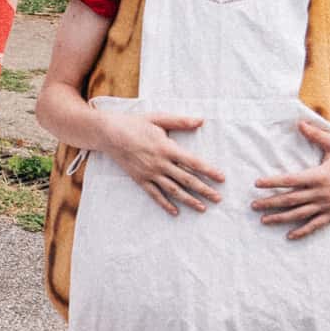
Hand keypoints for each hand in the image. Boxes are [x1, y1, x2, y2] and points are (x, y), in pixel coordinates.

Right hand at [99, 112, 222, 214]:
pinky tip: (175, 212)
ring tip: (203, 208)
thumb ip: (180, 121)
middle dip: (204, 190)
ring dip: (189, 200)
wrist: (108, 134)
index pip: (193, 162)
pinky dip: (165, 204)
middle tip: (218, 199)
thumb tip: (200, 120)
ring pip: (173, 190)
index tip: (221, 178)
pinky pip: (155, 195)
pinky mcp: (140, 180)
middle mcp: (160, 163)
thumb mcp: (158, 118)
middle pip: (186, 180)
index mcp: (166, 147)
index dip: (209, 171)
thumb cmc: (134, 123)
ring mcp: (149, 173)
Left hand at [252, 121, 329, 238]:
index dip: (273, 182)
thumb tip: (299, 123)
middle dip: (270, 203)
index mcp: (320, 175)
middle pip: (291, 200)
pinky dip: (302, 231)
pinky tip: (289, 236)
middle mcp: (322, 193)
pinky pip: (316, 224)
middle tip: (253, 205)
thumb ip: (316, 135)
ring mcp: (328, 205)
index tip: (257, 183)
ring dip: (280, 218)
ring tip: (264, 220)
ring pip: (300, 214)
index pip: (291, 180)